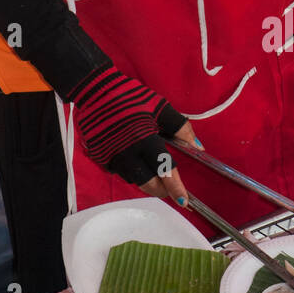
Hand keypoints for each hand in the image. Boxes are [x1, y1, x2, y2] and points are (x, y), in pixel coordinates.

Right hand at [68, 65, 195, 205]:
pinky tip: (133, 160)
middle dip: (160, 189)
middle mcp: (127, 153)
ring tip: (152, 171)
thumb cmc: (131, 97)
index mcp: (144, 140)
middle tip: (168, 187)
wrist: (96, 91)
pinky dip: (128, 170)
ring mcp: (110, 157)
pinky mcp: (99, 157)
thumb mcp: (160, 107)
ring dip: (145, 179)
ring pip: (132, 179)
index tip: (183, 201)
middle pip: (147, 183)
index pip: (164, 169)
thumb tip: (198, 146)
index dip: (175, 187)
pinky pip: (117, 172)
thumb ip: (181, 128)